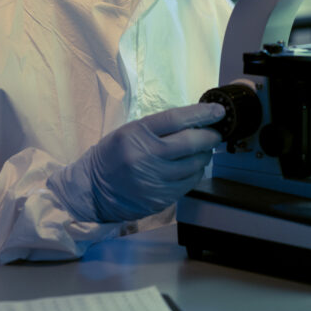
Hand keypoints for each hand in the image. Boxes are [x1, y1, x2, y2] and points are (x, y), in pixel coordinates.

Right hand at [48, 102, 223, 222]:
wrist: (93, 190)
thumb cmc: (113, 156)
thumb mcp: (130, 132)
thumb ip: (160, 127)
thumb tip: (195, 121)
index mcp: (136, 133)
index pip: (176, 119)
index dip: (201, 114)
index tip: (218, 112)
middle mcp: (145, 156)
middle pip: (190, 143)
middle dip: (209, 136)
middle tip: (215, 133)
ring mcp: (153, 180)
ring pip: (194, 165)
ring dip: (203, 156)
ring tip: (201, 150)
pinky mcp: (159, 198)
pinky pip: (188, 183)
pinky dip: (195, 173)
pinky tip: (191, 168)